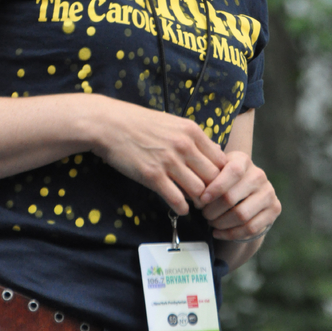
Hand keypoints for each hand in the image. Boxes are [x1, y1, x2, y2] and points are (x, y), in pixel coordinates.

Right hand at [89, 97, 226, 214]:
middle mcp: (184, 146)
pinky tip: (179, 206)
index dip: (221, 175)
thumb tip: (213, 153)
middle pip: (213, 178)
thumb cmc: (141, 123)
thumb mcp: (173, 123)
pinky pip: (177, 200)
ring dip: (197, 201)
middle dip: (213, 191)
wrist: (111, 124)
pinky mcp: (153, 176)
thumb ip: (193, 138)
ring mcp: (169, 162)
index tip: (215, 182)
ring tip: (193, 202)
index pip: (221, 160)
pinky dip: (181, 207)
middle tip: (207, 198)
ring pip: (199, 191)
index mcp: (191, 131)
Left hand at [195, 150, 280, 241]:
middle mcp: (258, 175)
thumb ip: (205, 173)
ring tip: (211, 223)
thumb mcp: (216, 170)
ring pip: (241, 215)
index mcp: (243, 160)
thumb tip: (193, 183)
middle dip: (213, 210)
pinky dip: (231, 234)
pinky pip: (251, 228)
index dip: (215, 187)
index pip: (232, 172)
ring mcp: (268, 192)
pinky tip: (219, 232)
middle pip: (232, 197)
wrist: (246, 192)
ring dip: (221, 223)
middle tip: (204, 214)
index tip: (202, 199)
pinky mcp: (274, 209)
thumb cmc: (223, 180)